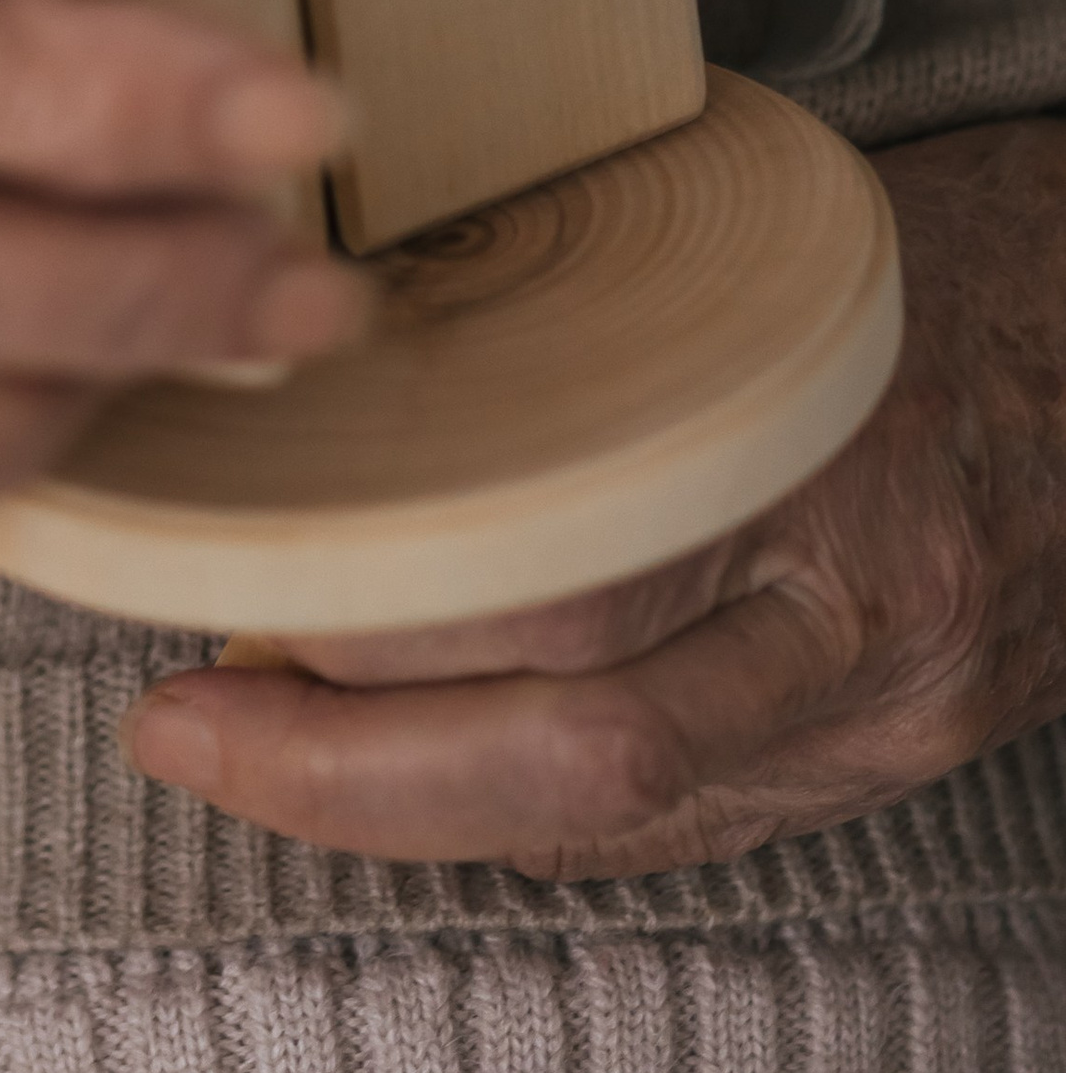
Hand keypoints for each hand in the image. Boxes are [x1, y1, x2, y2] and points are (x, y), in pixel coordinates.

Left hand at [123, 119, 1065, 876]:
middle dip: (341, 756)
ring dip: (397, 806)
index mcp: (802, 432)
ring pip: (607, 814)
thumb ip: (556, 308)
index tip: (201, 591)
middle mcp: (852, 598)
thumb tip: (320, 361)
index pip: (551, 572)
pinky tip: (404, 779)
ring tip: (246, 759)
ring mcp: (879, 700)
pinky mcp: (885, 756)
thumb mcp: (728, 242)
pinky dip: (518, 815)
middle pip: (571, 731)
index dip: (357, 610)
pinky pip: (674, 830)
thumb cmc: (889, 259)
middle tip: (183, 725)